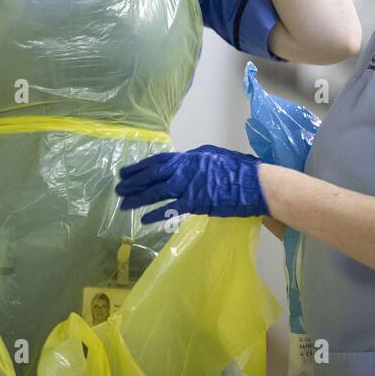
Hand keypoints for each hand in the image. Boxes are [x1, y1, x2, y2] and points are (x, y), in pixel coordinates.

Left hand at [116, 144, 268, 223]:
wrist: (255, 183)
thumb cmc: (239, 169)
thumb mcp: (214, 157)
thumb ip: (196, 161)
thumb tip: (184, 165)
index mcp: (190, 157)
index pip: (159, 161)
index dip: (141, 166)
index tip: (126, 172)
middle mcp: (185, 169)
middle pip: (153, 175)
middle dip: (134, 182)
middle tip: (118, 188)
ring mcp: (189, 186)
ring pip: (157, 192)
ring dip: (138, 198)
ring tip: (124, 204)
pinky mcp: (195, 203)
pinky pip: (170, 209)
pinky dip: (156, 214)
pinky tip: (144, 219)